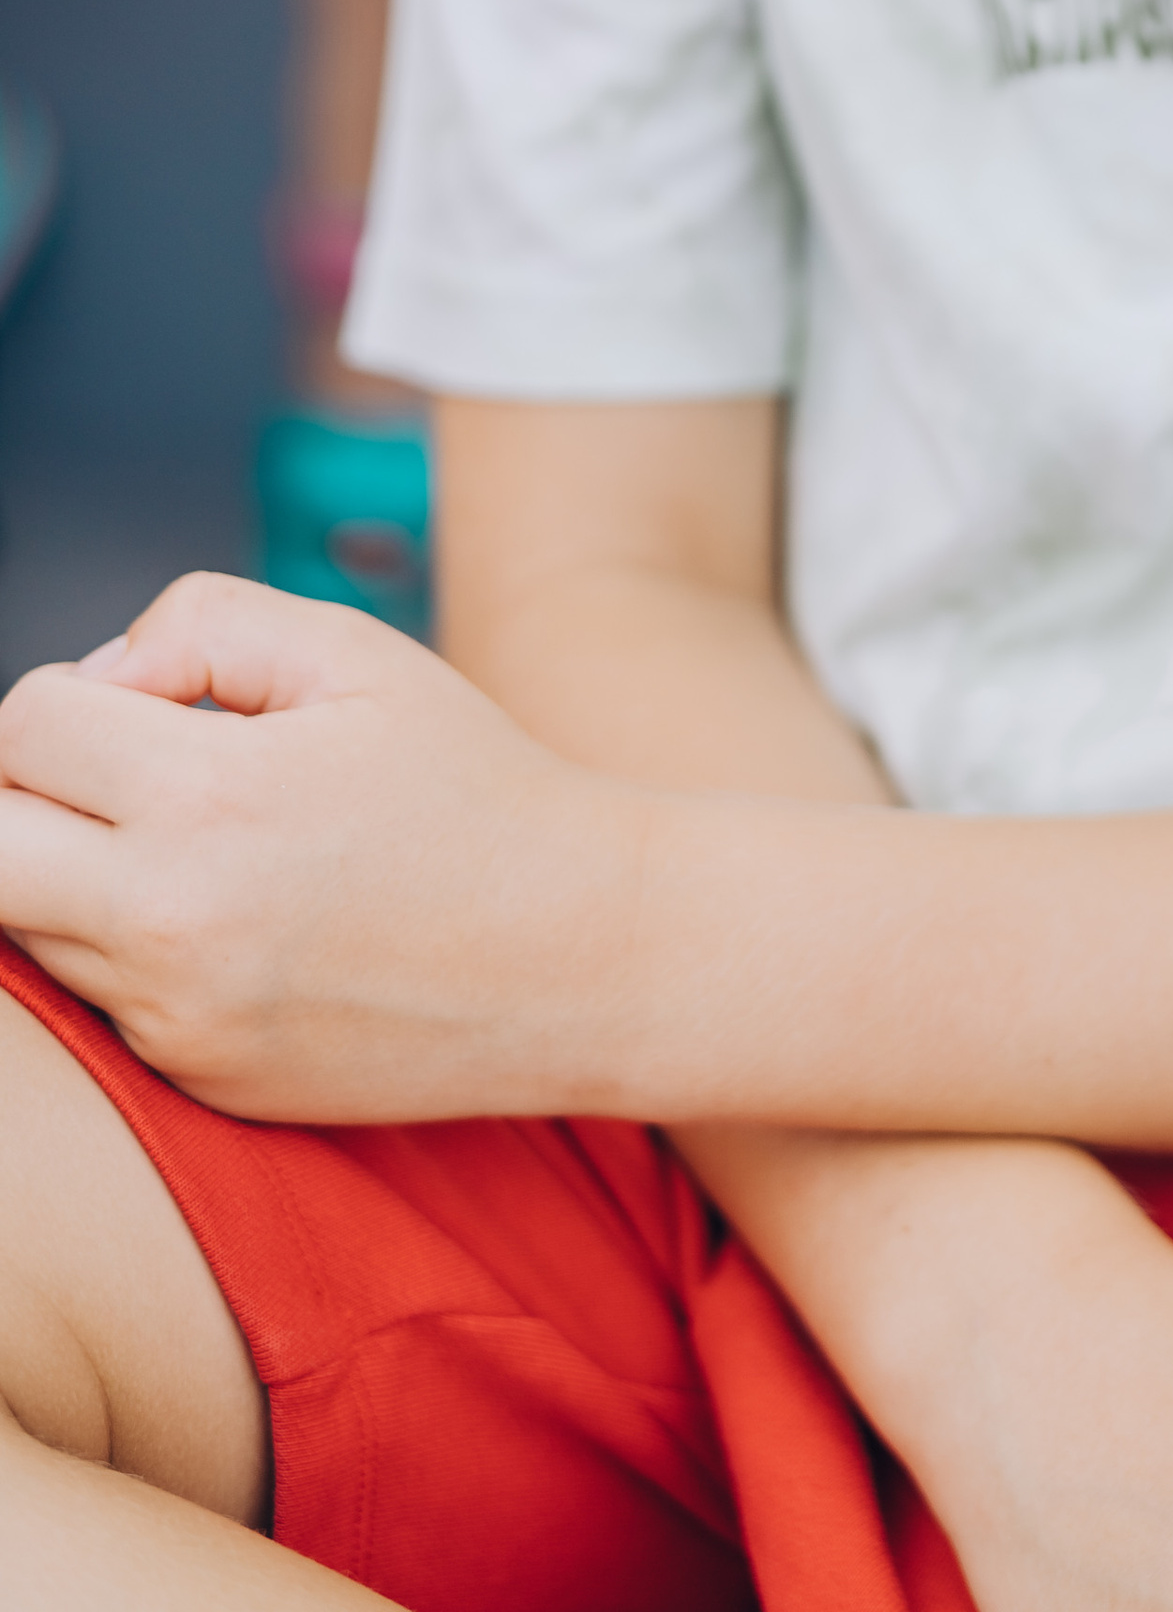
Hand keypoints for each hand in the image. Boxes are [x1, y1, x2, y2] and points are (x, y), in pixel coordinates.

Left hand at [0, 573, 652, 1120]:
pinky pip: (104, 1001)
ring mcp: (179, 1022)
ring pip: (26, 932)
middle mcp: (170, 928)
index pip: (23, 728)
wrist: (585, 956)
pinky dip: (137, 949)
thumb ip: (201, 623)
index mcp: (209, 801)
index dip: (77, 692)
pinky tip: (245, 918)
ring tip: (203, 840)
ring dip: (73, 872)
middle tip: (118, 772)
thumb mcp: (357, 653)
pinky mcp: (201, 1081)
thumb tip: (102, 679)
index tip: (160, 701)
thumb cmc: (476, 784)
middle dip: (24, 793)